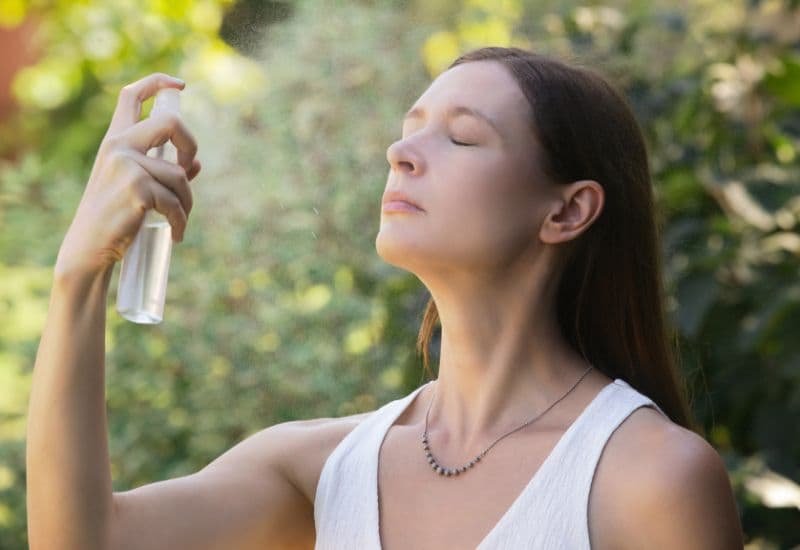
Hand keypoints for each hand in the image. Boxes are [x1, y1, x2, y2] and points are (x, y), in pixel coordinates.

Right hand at [54, 73, 200, 281]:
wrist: (90, 248)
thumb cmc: (114, 217)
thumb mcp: (135, 186)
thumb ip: (163, 169)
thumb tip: (196, 163)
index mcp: (115, 140)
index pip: (131, 95)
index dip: (157, 83)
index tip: (180, 85)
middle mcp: (118, 146)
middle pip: (170, 123)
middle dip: (191, 144)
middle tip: (188, 170)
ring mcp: (127, 166)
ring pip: (180, 175)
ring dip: (187, 202)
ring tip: (179, 220)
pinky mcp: (137, 189)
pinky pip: (176, 202)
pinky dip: (181, 221)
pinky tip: (177, 234)